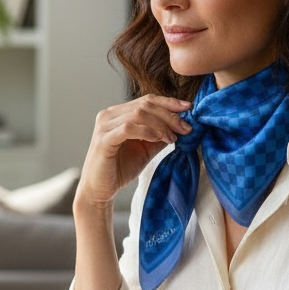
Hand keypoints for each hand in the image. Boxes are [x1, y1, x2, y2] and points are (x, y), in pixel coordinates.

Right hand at [76, 95, 191, 208]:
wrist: (100, 190)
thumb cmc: (121, 168)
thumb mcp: (147, 148)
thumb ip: (161, 134)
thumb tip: (182, 125)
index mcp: (118, 113)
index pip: (147, 100)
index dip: (169, 102)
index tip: (189, 108)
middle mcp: (109, 114)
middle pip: (145, 104)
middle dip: (169, 115)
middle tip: (186, 128)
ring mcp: (104, 126)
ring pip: (138, 114)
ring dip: (161, 125)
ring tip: (173, 139)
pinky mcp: (103, 140)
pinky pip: (128, 128)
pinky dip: (147, 131)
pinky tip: (158, 139)